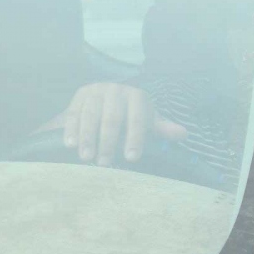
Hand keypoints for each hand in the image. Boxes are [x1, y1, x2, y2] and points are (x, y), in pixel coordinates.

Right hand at [47, 83, 186, 165]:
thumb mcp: (149, 119)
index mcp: (137, 96)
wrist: (111, 96)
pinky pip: (73, 113)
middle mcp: (116, 90)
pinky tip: (70, 145)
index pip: (137, 119)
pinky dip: (71, 129)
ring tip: (86, 157)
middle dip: (108, 142)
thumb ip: (162, 128)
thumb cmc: (134, 114)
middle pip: (111, 118)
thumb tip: (183, 134)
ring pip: (90, 115)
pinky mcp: (80, 94)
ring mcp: (96, 91)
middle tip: (105, 163)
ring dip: (88, 138)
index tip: (132, 159)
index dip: (135, 139)